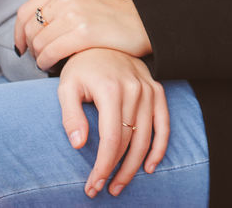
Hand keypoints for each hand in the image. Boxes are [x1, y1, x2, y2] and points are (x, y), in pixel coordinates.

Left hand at [16, 0, 151, 70]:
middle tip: (40, 58)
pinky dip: (47, 63)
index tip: (21, 47)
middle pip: (30, 29)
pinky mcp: (83, 33)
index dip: (18, 33)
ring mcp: (74, 14)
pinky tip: (53, 67)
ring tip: (49, 64)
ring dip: (39, 58)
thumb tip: (30, 30)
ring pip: (39, 43)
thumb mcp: (81, 0)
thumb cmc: (110, 17)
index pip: (25, 12)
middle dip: (31, 48)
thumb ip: (56, 9)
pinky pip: (51, 53)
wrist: (142, 22)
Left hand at [58, 48, 169, 197]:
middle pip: (129, 142)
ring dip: (135, 166)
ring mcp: (149, 90)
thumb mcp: (66, 87)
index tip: (94, 185)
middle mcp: (134, 90)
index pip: (112, 139)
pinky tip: (150, 166)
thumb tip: (79, 145)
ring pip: (147, 138)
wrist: (100, 41)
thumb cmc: (81, 67)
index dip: (104, 166)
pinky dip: (160, 147)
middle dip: (116, 171)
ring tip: (120, 184)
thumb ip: (71, 116)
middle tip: (102, 189)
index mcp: (111, 89)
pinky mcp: (157, 91)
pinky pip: (164, 124)